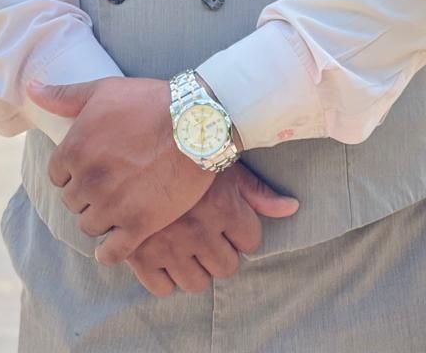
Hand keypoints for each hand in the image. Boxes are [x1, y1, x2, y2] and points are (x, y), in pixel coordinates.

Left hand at [26, 76, 214, 266]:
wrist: (197, 122)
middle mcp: (88, 180)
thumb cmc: (150, 101)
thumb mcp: (104, 90)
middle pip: (73, 201)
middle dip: (88, 194)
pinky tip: (116, 242)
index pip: (57, 176)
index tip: (93, 166)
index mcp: (75, 149)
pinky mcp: (138, 225)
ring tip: (119, 205)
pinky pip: (111, 252)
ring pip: (89, 226)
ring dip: (101, 218)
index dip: (74, 171)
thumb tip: (31, 88)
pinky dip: (110, 251)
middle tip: (110, 184)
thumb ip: (64, 95)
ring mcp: (112, 206)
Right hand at [125, 161, 299, 295]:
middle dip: (221, 253)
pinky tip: (164, 255)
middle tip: (208, 236)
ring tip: (188, 246)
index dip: (242, 231)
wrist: (133, 138)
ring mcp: (169, 246)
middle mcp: (200, 232)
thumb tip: (292, 208)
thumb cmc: (185, 147)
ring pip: (197, 283)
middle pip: (226, 267)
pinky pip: (161, 288)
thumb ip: (258, 192)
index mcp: (224, 208)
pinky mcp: (140, 255)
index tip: (230, 221)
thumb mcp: (223, 162)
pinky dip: (165, 278)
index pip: (251, 242)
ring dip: (195, 268)